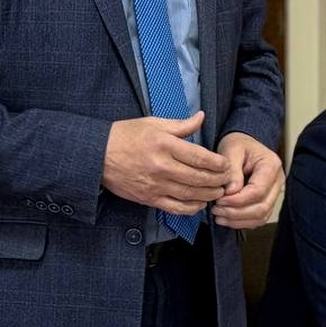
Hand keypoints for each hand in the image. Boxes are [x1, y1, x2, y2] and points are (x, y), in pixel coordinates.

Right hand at [103, 112, 230, 213]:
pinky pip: (176, 208)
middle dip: (217, 180)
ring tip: (217, 192)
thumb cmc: (125, 136)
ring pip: (190, 195)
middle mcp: (161, 166)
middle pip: (198, 178)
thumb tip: (201, 117)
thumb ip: (180, 124)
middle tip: (226, 180)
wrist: (98, 155)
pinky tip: (199, 204)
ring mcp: (155, 185)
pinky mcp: (149, 198)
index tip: (225, 164)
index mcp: (164, 144)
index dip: (217, 163)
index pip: (199, 157)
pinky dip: (191, 209)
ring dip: (208, 195)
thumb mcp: (153, 123)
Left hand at [211, 132, 282, 228]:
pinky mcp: (267, 200)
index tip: (219, 200)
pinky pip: (258, 218)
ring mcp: (274, 192)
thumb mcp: (231, 149)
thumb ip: (232, 170)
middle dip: (237, 213)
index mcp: (271, 165)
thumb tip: (230, 192)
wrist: (243, 144)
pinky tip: (226, 219)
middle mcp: (277, 181)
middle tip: (216, 209)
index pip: (258, 191)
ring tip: (219, 215)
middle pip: (262, 207)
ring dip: (238, 220)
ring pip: (261, 216)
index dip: (238, 200)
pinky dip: (242, 222)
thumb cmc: (238, 144)